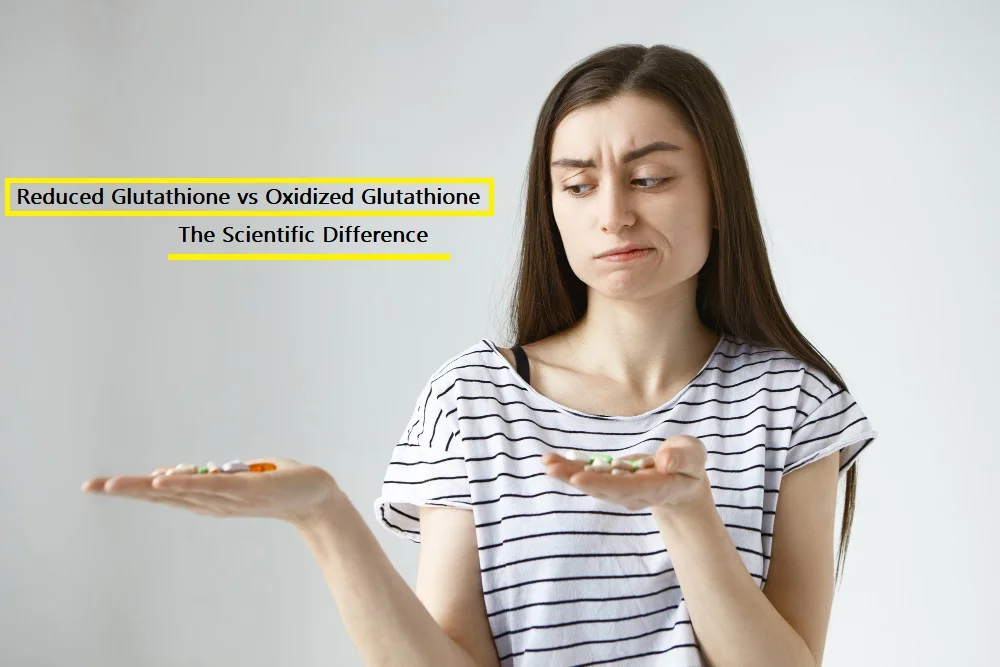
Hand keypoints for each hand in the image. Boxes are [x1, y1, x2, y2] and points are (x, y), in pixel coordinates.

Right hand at [81, 457, 339, 526]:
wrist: (317, 497)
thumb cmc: (280, 484)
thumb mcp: (239, 476)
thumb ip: (209, 475)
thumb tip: (176, 471)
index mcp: (209, 498)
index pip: (164, 493)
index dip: (133, 489)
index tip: (101, 485)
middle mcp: (212, 502)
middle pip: (161, 495)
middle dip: (125, 490)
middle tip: (90, 486)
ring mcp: (227, 498)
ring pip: (179, 491)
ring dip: (145, 487)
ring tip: (113, 484)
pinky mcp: (245, 491)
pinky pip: (210, 487)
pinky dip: (184, 483)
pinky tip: (161, 479)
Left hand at [541, 435, 709, 511]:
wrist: (681, 484)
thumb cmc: (689, 465)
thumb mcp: (694, 456)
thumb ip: (682, 457)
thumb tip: (663, 461)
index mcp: (655, 488)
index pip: (625, 488)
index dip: (601, 484)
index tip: (577, 479)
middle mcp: (633, 494)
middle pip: (601, 489)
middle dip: (574, 478)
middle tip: (551, 468)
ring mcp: (619, 490)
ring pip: (591, 483)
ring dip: (566, 473)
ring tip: (546, 462)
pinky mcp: (610, 482)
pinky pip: (588, 475)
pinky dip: (569, 468)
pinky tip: (551, 460)